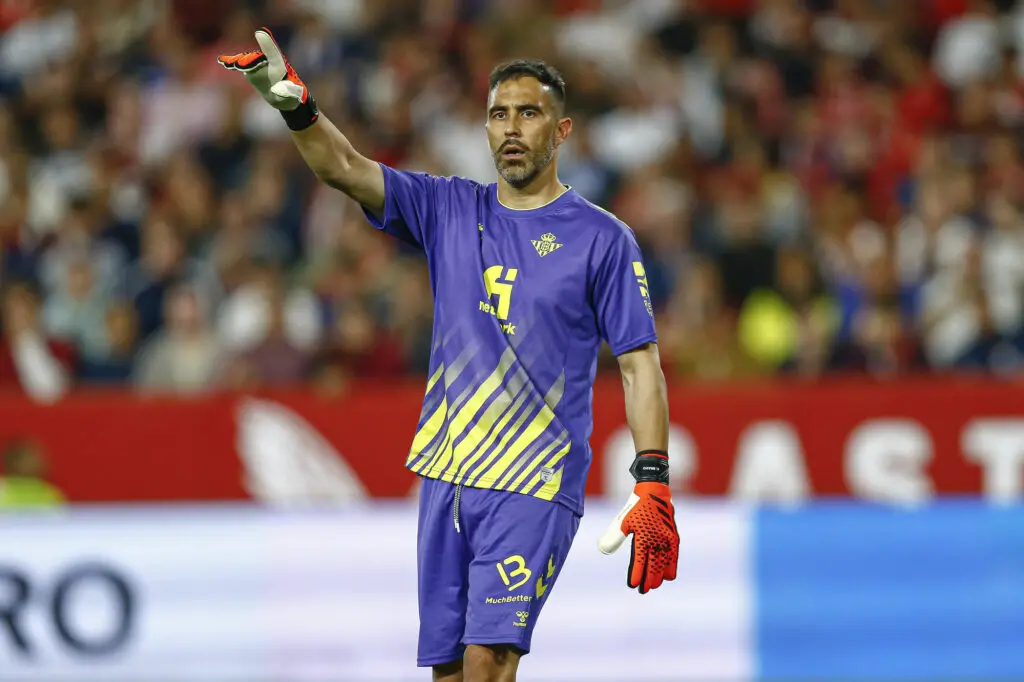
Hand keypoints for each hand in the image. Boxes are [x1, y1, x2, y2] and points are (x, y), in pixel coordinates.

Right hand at [218, 28, 317, 129]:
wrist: (285, 97)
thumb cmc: (292, 96)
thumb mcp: (292, 95)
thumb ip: (286, 91)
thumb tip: (278, 90)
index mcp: (280, 67)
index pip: (273, 54)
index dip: (266, 44)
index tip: (259, 33)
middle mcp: (268, 63)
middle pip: (256, 59)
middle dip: (248, 60)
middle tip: (239, 64)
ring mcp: (259, 65)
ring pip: (247, 61)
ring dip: (237, 61)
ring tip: (226, 62)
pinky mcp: (252, 70)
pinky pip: (242, 65)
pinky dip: (233, 63)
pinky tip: (222, 61)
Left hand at [599, 467, 678, 593]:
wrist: (654, 492)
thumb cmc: (636, 507)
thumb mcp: (622, 521)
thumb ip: (613, 536)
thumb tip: (603, 549)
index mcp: (643, 536)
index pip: (640, 560)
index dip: (636, 574)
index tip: (632, 585)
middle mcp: (657, 539)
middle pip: (653, 565)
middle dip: (649, 579)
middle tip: (643, 590)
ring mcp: (667, 538)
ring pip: (665, 563)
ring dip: (660, 576)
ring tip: (655, 585)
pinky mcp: (674, 536)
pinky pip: (674, 556)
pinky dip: (671, 567)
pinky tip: (669, 576)